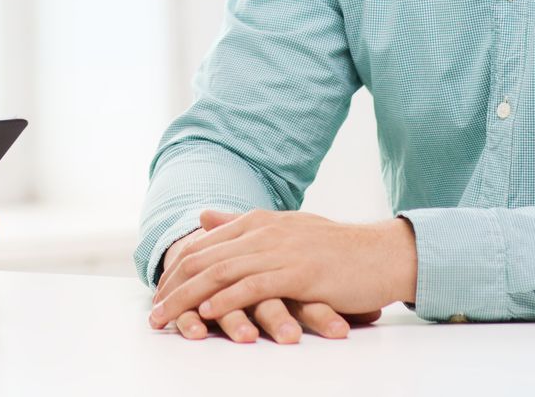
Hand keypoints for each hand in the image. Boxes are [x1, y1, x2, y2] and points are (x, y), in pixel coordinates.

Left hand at [148, 209, 412, 340]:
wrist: (382, 254)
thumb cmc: (335, 250)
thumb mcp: (284, 230)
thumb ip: (240, 224)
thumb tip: (202, 216)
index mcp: (257, 222)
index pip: (203, 246)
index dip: (176, 271)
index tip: (159, 294)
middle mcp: (263, 231)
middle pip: (204, 260)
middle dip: (173, 288)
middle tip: (152, 313)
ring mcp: (280, 250)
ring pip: (221, 273)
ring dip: (189, 299)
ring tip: (167, 318)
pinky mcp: (298, 272)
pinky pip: (254, 286)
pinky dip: (227, 300)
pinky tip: (209, 313)